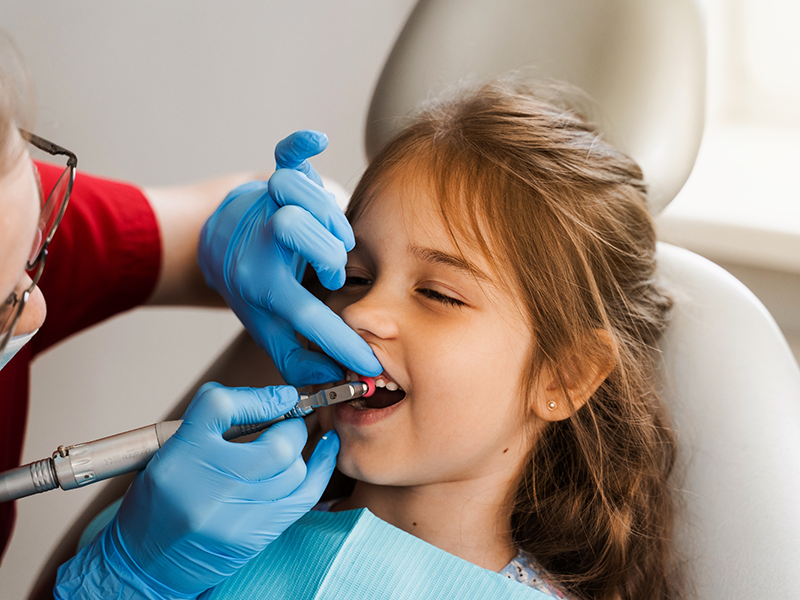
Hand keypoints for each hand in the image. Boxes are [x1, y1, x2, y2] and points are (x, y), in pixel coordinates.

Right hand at [55, 383, 338, 598]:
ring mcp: (235, 515)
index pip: (220, 405)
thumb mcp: (170, 448)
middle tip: (287, 420)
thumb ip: (214, 419)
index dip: (259, 396)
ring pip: (293, 470)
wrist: (144, 563)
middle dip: (290, 425)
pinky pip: (304, 495)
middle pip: (275, 443)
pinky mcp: (254, 535)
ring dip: (297, 449)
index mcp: (181, 455)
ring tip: (288, 443)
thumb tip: (270, 399)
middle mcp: (208, 486)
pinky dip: (320, 467)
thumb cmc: (158, 502)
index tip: (279, 395)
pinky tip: (326, 448)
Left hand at [198, 130, 380, 385]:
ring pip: (299, 195)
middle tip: (335, 269)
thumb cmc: (256, 289)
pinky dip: (300, 145)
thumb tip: (335, 380)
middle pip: (297, 232)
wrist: (222, 246)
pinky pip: (286, 154)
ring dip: (328, 217)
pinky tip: (316, 142)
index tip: (369, 360)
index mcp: (262, 285)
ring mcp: (270, 205)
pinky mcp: (278, 178)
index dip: (343, 342)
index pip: (307, 316)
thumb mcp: (270, 331)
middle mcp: (263, 243)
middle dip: (328, 252)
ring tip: (333, 236)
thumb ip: (299, 360)